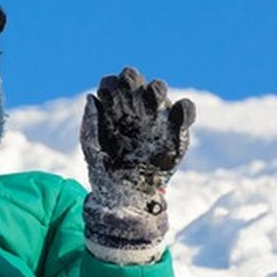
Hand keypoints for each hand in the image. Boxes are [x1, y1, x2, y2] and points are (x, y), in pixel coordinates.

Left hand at [81, 67, 194, 204]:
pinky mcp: (177, 132)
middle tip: (129, 83)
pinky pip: (186, 113)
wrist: (125, 197)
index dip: (111, 84)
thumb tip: (91, 97)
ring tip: (153, 94)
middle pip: (136, 83)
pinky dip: (185, 108)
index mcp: (114, 108)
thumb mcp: (92, 148)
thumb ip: (90, 124)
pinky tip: (178, 110)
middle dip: (133, 79)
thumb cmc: (105, 169)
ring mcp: (156, 117)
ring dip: (156, 88)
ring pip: (159, 91)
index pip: (113, 84)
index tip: (106, 92)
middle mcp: (135, 108)